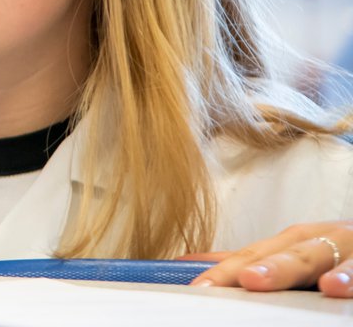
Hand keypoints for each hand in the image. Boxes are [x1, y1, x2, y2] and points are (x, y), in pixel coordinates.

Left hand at [185, 221, 352, 296]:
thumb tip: (191, 263)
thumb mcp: (293, 254)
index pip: (249, 257)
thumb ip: (248, 261)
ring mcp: (345, 248)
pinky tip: (332, 287)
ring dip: (285, 267)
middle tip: (223, 283)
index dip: (221, 272)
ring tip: (257, 280)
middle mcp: (315, 239)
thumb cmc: (336, 253)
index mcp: (291, 241)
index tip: (196, 289)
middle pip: (276, 254)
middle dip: (248, 266)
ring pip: (313, 256)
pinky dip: (347, 277)